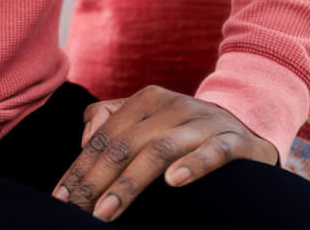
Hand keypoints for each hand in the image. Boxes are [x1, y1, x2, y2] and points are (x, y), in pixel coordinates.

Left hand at [51, 85, 277, 222]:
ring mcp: (203, 123)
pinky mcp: (233, 141)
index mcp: (147, 99)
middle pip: (125, 144)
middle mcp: (173, 106)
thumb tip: (85, 139)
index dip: (80, 167)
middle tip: (78, 210)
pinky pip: (211, 153)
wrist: (248, 125)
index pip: (105, 136)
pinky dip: (192, 166)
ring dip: (129, 183)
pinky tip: (172, 182)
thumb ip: (111, 121)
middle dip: (96, 180)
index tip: (61, 198)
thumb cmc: (184, 130)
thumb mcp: (147, 120)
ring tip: (106, 211)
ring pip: (159, 150)